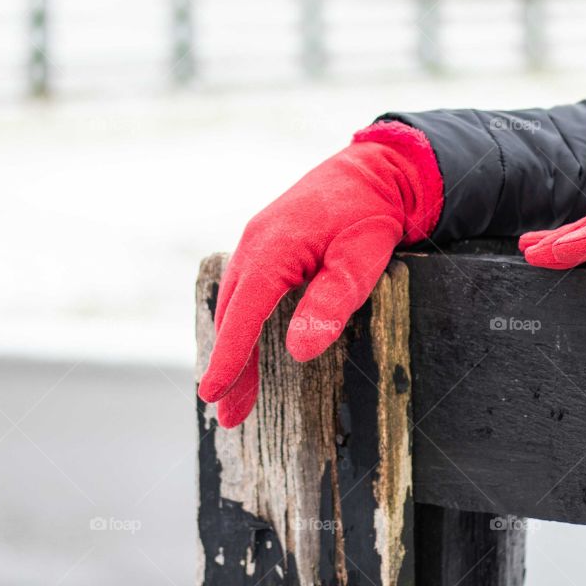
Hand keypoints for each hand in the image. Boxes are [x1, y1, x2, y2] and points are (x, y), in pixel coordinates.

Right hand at [198, 122, 441, 427]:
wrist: (373, 170)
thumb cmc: (370, 213)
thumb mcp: (360, 260)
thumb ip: (330, 303)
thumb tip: (297, 352)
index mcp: (275, 247)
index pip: (243, 312)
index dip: (229, 357)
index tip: (212, 394)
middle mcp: (255, 243)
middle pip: (232, 314)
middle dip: (229, 366)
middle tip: (230, 415)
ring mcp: (257, 241)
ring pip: (235, 303)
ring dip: (234, 348)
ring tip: (235, 395)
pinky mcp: (266, 244)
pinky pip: (245, 289)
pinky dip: (241, 323)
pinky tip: (247, 346)